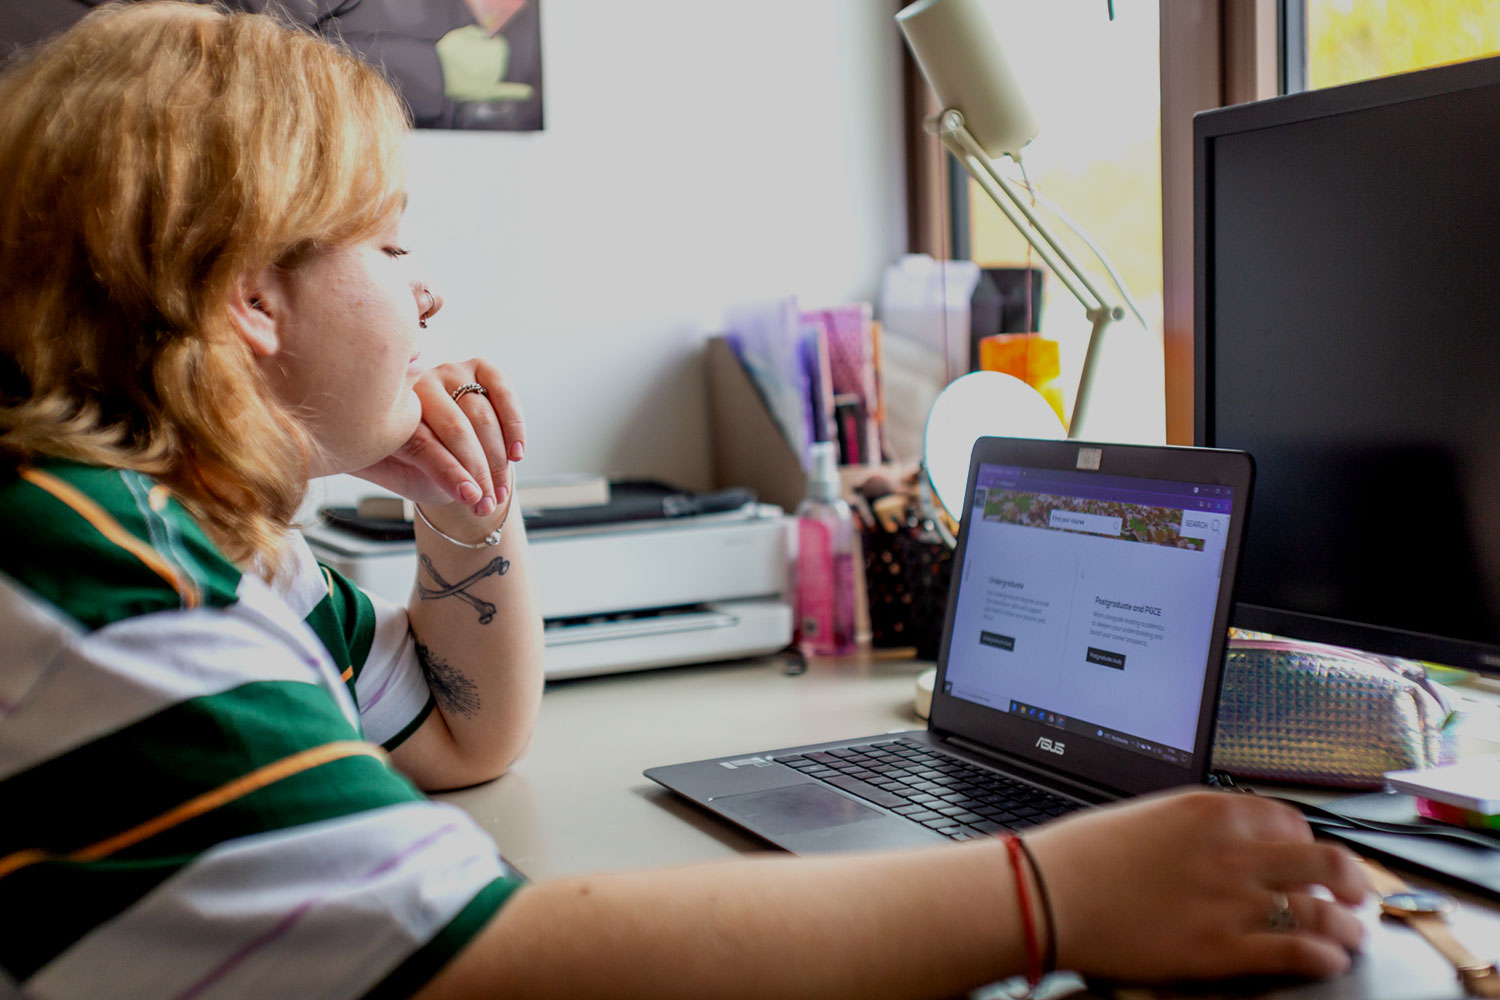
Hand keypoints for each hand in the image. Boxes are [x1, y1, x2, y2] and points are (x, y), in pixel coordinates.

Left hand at [354, 359, 525, 516]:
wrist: (440, 451)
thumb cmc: (413, 465)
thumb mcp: (397, 475)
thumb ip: (401, 472)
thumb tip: (417, 478)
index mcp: (387, 407)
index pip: (422, 442)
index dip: (449, 472)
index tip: (470, 498)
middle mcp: (416, 381)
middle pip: (455, 430)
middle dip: (478, 472)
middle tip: (487, 504)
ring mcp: (450, 370)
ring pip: (482, 417)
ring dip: (499, 460)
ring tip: (499, 493)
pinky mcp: (479, 367)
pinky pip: (503, 392)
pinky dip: (515, 425)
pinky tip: (517, 453)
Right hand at [1027, 789, 1367, 981]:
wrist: (1048, 893)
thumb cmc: (1083, 856)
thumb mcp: (1147, 816)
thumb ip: (1195, 827)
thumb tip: (1226, 844)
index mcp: (1210, 809)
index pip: (1289, 819)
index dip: (1307, 842)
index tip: (1309, 857)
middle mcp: (1230, 849)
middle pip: (1322, 860)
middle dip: (1350, 880)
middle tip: (1356, 893)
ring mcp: (1230, 900)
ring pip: (1321, 909)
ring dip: (1347, 923)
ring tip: (1352, 933)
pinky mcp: (1222, 948)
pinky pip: (1298, 950)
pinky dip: (1325, 955)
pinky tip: (1329, 959)